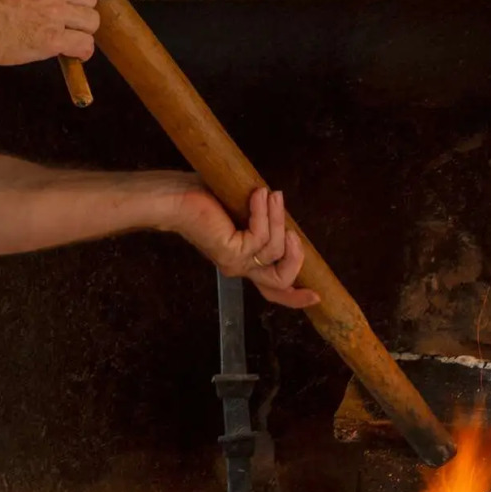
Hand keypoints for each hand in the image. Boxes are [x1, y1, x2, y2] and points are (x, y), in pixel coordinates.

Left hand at [172, 184, 320, 308]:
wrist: (173, 198)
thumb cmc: (203, 198)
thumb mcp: (242, 210)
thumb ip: (262, 218)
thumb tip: (283, 206)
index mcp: (243, 261)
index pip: (272, 290)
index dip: (295, 297)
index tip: (317, 296)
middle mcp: (240, 267)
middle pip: (280, 282)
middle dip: (296, 257)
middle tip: (294, 231)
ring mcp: (235, 263)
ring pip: (275, 250)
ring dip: (277, 219)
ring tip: (270, 195)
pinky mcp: (232, 253)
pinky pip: (261, 235)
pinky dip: (263, 212)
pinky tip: (257, 195)